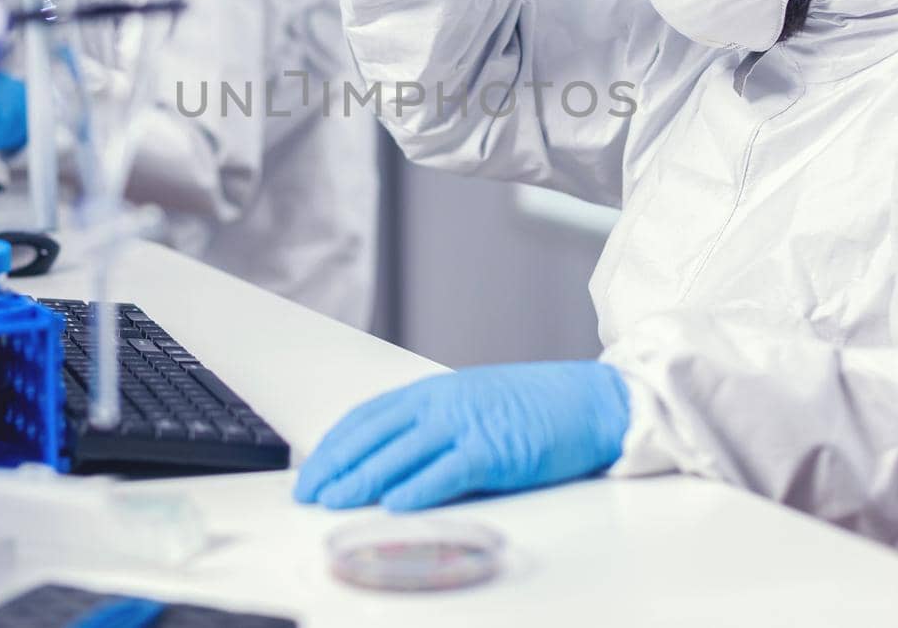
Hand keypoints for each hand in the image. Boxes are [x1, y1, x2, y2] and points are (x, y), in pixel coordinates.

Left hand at [294, 361, 628, 510]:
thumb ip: (432, 428)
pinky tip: (394, 504)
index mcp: (435, 391)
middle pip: (374, 434)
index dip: (335, 445)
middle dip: (336, 464)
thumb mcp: (472, 405)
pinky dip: (418, 488)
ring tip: (334, 500)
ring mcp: (468, 424)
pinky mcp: (495, 450)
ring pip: (401, 453)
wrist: (588, 400)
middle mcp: (443, 403)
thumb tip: (390, 463)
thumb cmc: (534, 407)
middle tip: (309, 492)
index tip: (312, 469)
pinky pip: (447, 471)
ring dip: (363, 479)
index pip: (369, 417)